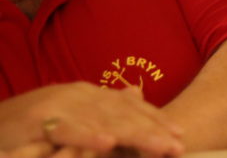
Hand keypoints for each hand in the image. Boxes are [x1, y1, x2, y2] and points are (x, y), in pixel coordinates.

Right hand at [0, 83, 183, 156]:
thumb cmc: (33, 123)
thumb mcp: (74, 112)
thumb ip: (105, 106)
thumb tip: (137, 93)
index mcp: (90, 94)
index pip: (130, 107)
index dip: (156, 120)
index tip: (180, 135)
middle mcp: (80, 95)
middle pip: (124, 114)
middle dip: (154, 130)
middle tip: (178, 145)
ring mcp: (61, 106)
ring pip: (105, 122)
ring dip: (135, 134)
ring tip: (159, 146)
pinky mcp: (40, 122)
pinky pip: (69, 131)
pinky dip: (89, 137)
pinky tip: (109, 144)